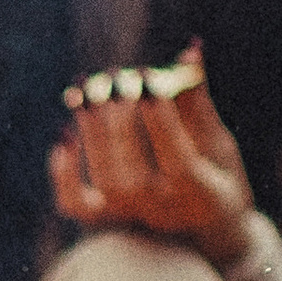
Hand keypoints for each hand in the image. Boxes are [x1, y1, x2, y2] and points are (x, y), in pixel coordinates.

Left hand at [49, 62, 253, 263]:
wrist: (207, 230)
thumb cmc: (219, 176)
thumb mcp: (218, 142)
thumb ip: (197, 100)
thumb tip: (190, 49)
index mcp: (201, 191)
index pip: (176, 157)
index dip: (158, 117)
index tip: (147, 76)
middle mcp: (163, 210)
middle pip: (132, 171)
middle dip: (119, 120)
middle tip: (113, 77)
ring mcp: (132, 215)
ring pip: (105, 181)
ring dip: (91, 132)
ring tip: (86, 89)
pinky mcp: (106, 218)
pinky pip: (75, 203)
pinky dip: (63, 173)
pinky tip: (64, 131)